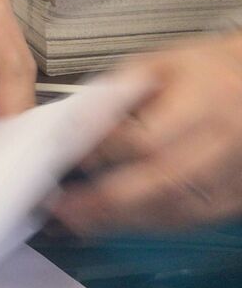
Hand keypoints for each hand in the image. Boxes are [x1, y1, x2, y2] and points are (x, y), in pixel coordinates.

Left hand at [53, 33, 241, 232]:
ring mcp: (236, 171)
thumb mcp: (159, 64)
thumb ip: (116, 92)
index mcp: (206, 99)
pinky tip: (119, 221)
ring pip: (176, 209)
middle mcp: (225, 139)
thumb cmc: (206, 70)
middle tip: (62, 209)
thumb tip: (73, 125)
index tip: (68, 160)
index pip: (146, 139)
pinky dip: (150, 223)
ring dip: (123, 220)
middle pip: (161, 182)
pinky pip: (191, 219)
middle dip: (104, 201)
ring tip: (80, 221)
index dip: (103, 154)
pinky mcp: (237, 194)